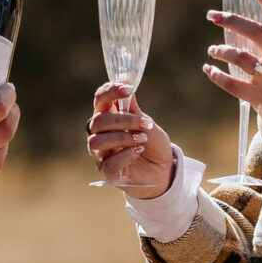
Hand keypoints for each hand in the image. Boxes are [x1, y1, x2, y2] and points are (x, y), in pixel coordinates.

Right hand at [87, 82, 176, 197]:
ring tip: (142, 139)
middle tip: (145, 124)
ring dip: (123, 138)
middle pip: (98, 121)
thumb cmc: (153, 144)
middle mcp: (101, 135)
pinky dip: (125, 155)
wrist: (164, 169)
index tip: (128, 89)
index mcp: (109, 118)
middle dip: (123, 120)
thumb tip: (127, 90)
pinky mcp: (108, 173)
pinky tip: (138, 152)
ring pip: (97, 142)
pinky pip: (109, 163)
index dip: (110, 91)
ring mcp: (102, 154)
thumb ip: (135, 110)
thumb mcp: (148, 124)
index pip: (100, 100)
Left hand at [202, 0, 261, 132]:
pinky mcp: (261, 98)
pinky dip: (217, 76)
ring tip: (212, 51)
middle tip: (212, 15)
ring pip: (240, 58)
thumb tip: (249, 27)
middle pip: (254, 31)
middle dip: (230, 20)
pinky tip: (208, 71)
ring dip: (221, 51)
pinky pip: (233, 85)